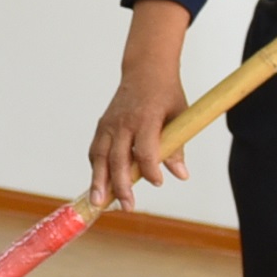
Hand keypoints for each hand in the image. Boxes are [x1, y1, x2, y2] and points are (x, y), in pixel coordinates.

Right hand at [85, 0, 196, 209]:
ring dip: (99, 181)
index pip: (145, 151)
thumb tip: (181, 175)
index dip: (150, 169)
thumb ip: (177, 146)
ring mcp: (109, 124)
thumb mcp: (179, 116)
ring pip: (100, 157)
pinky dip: (96, 168)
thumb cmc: (166, 94)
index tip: (157, 182)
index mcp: (145, 118)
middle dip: (121, 185)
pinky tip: (99, 184)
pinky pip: (96, 151)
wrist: (145, 70)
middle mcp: (123, 122)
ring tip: (98, 202)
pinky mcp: (102, 126)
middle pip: (118, 159)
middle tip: (127, 206)